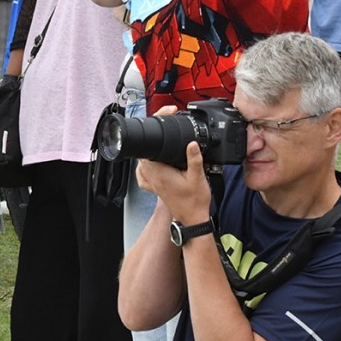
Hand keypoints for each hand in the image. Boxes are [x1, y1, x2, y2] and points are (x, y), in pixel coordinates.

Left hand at [135, 109, 212, 223]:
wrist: (193, 220)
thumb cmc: (195, 202)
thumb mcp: (198, 177)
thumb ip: (195, 159)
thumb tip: (192, 143)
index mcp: (160, 172)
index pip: (147, 147)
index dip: (154, 130)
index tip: (164, 120)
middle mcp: (153, 177)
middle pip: (143, 152)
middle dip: (152, 139)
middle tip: (166, 130)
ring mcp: (153, 183)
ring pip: (142, 162)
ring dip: (149, 152)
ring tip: (162, 144)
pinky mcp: (156, 188)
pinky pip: (144, 175)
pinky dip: (146, 166)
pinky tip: (154, 163)